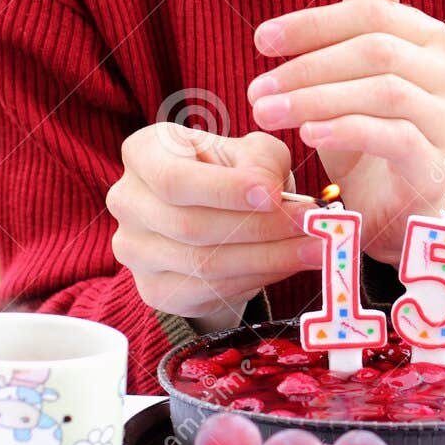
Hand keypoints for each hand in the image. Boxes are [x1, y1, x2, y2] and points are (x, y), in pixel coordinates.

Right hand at [105, 125, 316, 332]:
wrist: (214, 215)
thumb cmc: (234, 173)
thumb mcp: (250, 152)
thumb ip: (262, 161)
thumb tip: (269, 191)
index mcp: (144, 154)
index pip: (176, 178)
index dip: (224, 190)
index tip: (273, 195)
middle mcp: (128, 201)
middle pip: (193, 226)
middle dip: (262, 228)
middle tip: (313, 227)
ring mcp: (135, 251)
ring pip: (204, 264)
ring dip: (269, 258)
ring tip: (316, 248)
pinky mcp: (153, 290)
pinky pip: (209, 291)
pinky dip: (256, 280)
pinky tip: (289, 265)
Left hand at [247, 0, 444, 264]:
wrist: (387, 212)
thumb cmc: (364, 137)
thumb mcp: (352, 79)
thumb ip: (359, 28)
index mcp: (429, 41)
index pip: (372, 14)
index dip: (314, 23)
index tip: (261, 40)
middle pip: (376, 50)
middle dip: (307, 65)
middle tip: (255, 87)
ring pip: (383, 91)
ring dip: (315, 99)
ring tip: (265, 112)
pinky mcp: (436, 164)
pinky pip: (392, 136)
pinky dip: (344, 130)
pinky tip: (306, 136)